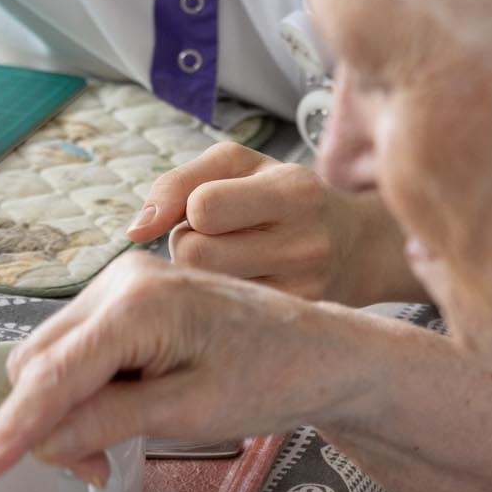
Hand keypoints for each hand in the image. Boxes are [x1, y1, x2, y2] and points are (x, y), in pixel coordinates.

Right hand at [0, 251, 370, 491]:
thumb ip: (108, 423)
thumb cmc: (270, 375)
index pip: (50, 378)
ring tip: (118, 447)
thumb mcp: (189, 413)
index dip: (9, 432)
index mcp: (136, 304)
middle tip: (99, 471)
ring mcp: (119, 284)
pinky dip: (84, 392)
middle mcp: (118, 281)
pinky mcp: (125, 298)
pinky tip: (123, 413)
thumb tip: (40, 444)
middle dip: (48, 426)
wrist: (318, 349)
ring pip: (51, 360)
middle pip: (37, 365)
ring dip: (66, 412)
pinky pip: (76, 350)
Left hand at [128, 143, 416, 306]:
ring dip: (199, 277)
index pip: (203, 206)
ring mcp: (304, 292)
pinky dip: (217, 304)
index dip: (190, 210)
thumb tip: (135, 230)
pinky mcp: (294, 325)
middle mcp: (305, 243)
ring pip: (205, 292)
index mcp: (294, 190)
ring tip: (227, 263)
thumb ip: (178, 183)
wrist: (356, 248)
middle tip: (212, 242)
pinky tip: (239, 291)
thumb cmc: (280, 197)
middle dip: (188, 246)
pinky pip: (223, 321)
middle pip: (196, 255)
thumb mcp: (238, 166)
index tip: (207, 212)